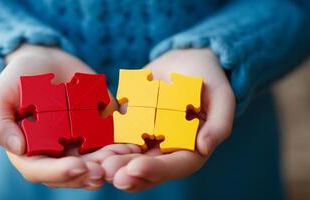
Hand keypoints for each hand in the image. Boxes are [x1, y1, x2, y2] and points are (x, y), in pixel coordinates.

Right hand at [0, 44, 140, 188]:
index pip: (42, 171)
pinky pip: (111, 144)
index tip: (79, 166)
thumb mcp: (0, 96)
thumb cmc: (19, 79)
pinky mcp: (98, 133)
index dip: (59, 173)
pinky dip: (122, 147)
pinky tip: (133, 144)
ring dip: (110, 163)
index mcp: (30, 153)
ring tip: (123, 155)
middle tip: (106, 169)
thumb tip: (17, 148)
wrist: (47, 61)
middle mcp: (56, 155)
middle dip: (90, 173)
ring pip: (95, 163)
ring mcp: (79, 145)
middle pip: (73, 173)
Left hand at [101, 49, 235, 191]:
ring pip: (128, 157)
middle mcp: (167, 150)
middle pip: (147, 167)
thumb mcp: (221, 95)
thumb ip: (219, 122)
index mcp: (191, 149)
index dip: (156, 170)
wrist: (183, 62)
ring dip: (113, 163)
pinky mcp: (129, 127)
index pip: (176, 166)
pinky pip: (115, 137)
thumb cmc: (207, 78)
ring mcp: (146, 140)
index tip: (135, 169)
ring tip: (97, 165)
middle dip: (127, 172)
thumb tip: (205, 147)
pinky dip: (103, 143)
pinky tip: (89, 144)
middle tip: (108, 172)